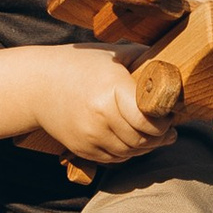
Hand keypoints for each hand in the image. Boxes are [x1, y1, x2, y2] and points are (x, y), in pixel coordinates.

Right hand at [22, 47, 165, 166]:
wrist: (37, 85)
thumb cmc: (80, 65)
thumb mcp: (113, 54)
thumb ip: (144, 58)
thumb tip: (175, 67)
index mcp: (110, 90)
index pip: (148, 119)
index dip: (164, 119)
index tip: (168, 111)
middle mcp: (99, 116)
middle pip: (143, 139)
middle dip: (160, 135)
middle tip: (168, 125)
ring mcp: (89, 136)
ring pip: (131, 152)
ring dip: (146, 145)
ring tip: (153, 132)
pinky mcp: (82, 150)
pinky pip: (116, 159)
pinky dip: (128, 152)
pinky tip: (132, 137)